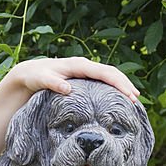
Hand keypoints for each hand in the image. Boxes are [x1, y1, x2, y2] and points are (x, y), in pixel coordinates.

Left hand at [10, 57, 139, 102]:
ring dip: (122, 86)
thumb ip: (53, 83)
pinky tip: (119, 99)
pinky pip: (103, 81)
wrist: (30, 73)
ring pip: (109, 76)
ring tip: (133, 100)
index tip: (129, 96)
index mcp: (78, 65)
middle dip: (125, 85)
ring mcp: (86, 71)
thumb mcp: (42, 80)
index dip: (118, 83)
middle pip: (112, 73)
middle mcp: (85, 66)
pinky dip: (113, 88)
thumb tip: (67, 89)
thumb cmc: (36, 76)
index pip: (104, 73)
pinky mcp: (84, 78)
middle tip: (136, 100)